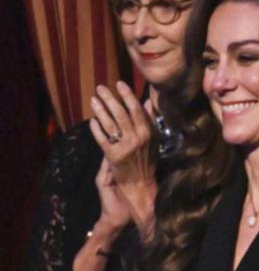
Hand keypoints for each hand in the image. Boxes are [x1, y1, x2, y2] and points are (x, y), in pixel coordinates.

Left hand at [89, 81, 157, 232]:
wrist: (140, 187)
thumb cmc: (147, 162)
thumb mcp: (153, 140)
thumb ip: (149, 120)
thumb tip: (147, 102)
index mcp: (148, 133)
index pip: (136, 109)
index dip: (127, 95)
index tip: (119, 83)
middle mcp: (137, 139)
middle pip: (121, 114)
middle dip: (110, 99)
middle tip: (101, 87)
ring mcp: (124, 147)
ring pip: (110, 124)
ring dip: (100, 110)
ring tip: (94, 99)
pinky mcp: (113, 157)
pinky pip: (102, 139)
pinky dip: (96, 129)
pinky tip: (92, 120)